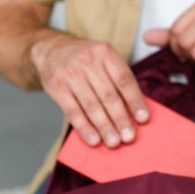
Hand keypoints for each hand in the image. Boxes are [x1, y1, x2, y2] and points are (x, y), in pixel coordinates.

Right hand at [30, 31, 148, 148]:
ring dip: (104, 127)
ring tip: (114, 142)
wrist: (51, 50)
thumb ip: (117, 78)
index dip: (135, 100)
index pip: (124, 80)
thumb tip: (134, 110)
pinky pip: (73, 111)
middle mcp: (89, 62)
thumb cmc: (86, 59)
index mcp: (106, 52)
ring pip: (92, 105)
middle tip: (129, 137)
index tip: (143, 119)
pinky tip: (94, 140)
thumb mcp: (104, 58)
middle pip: (109, 95)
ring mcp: (71, 74)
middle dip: (120, 119)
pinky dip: (85, 127)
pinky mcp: (57, 87)